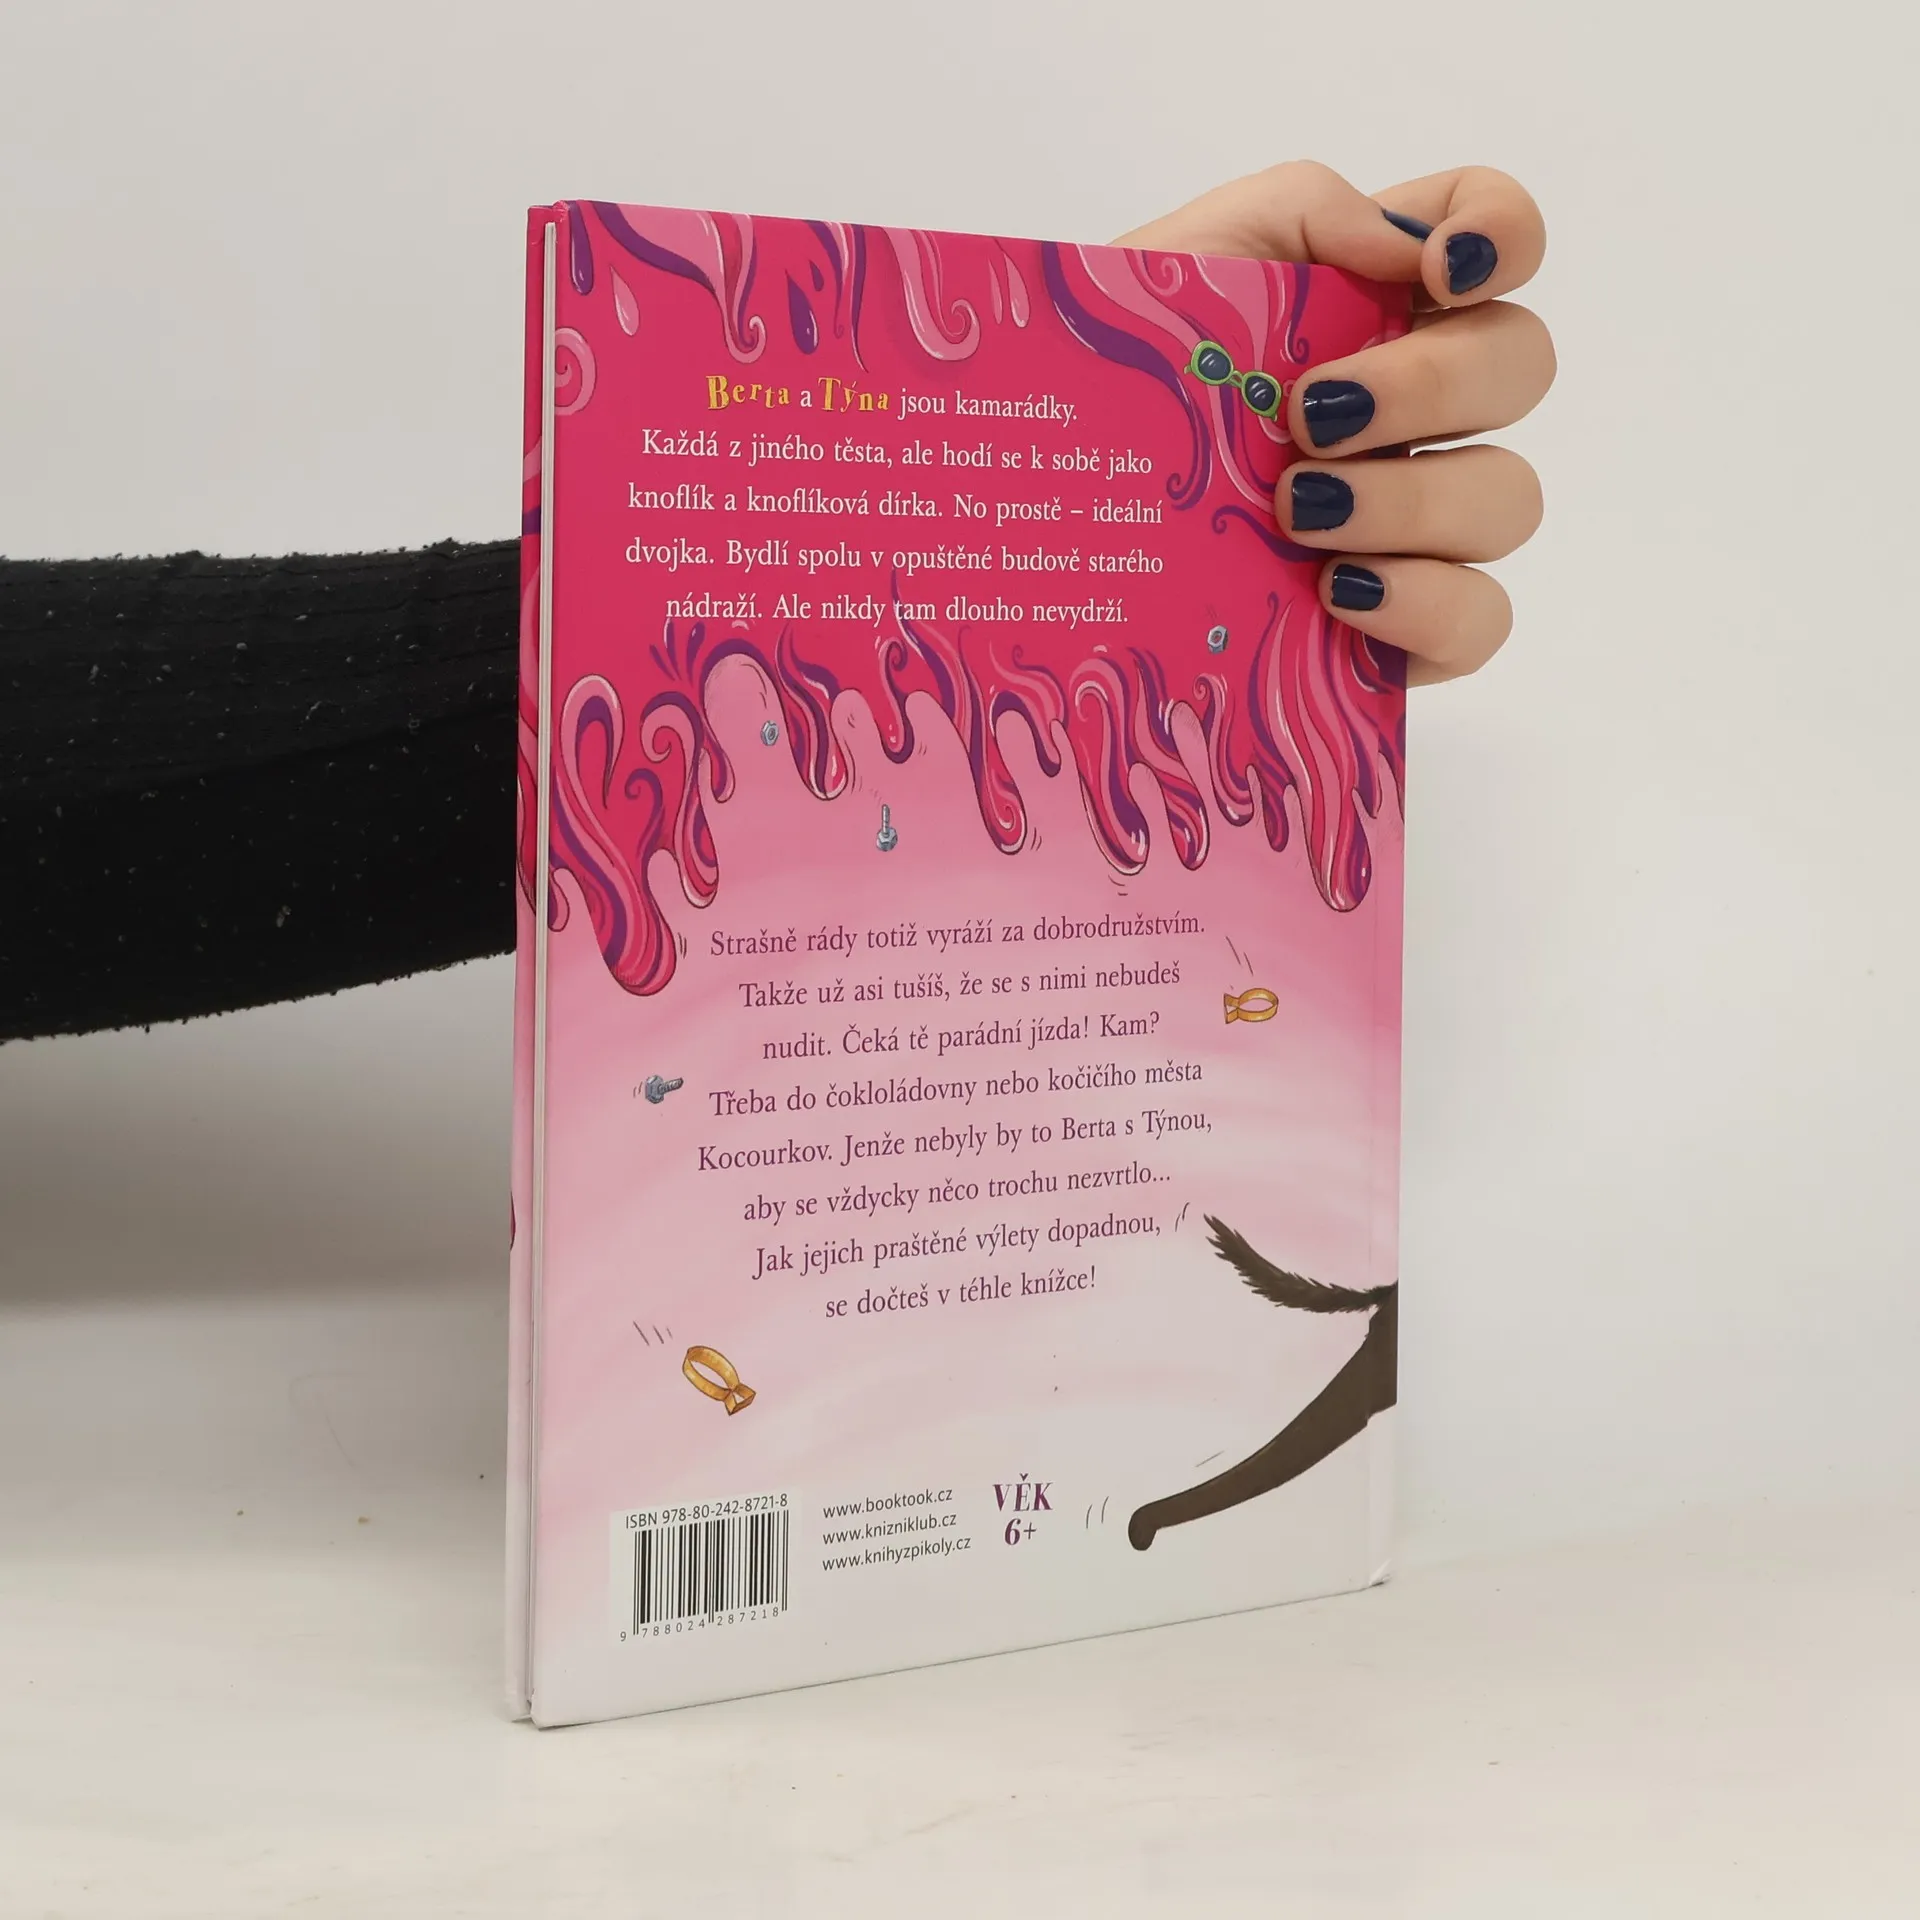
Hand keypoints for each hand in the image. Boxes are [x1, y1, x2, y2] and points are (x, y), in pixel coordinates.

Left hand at [1117, 163, 1552, 686]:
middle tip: (1309, 416)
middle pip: (1519, 368)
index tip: (1441, 272)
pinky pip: (1480, 619)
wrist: (1036, 521)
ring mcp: (1416, 524)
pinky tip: (1335, 593)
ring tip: (1295, 513)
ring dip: (1412, 501)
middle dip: (1430, 385)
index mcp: (1371, 305)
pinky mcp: (1402, 627)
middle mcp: (1413, 411)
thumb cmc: (1105, 389)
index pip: (1497, 237)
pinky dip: (1427, 603)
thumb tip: (1405, 249)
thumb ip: (1301, 214)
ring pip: (1507, 499)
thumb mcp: (1174, 264)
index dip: (1502, 234)